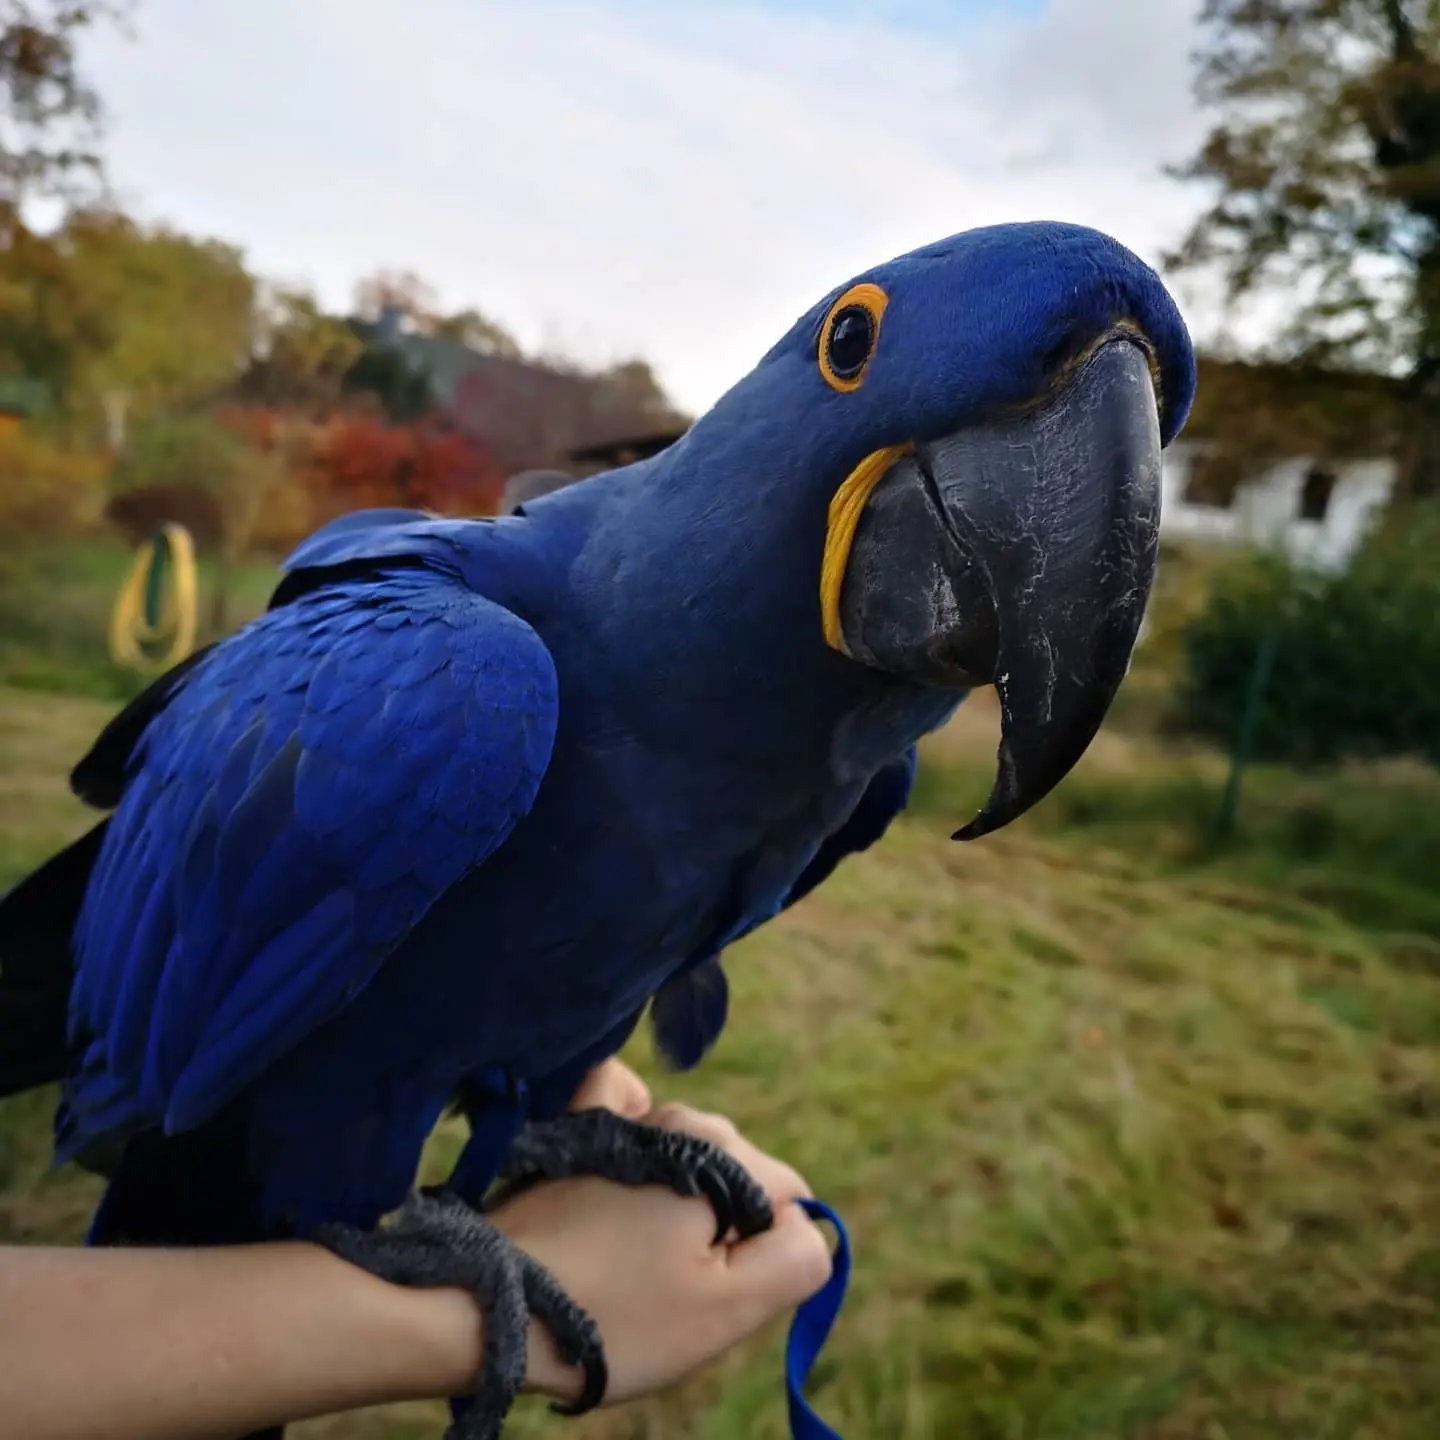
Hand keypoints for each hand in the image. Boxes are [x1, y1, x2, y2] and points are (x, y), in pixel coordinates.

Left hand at [495, 1060, 833, 1406]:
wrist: (487, 1305)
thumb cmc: (615, 1315)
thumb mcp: (726, 1308)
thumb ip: (794, 1258)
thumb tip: (807, 1222)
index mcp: (722, 1153)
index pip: (788, 1200)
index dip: (762, 1256)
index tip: (708, 1291)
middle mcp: (675, 1116)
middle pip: (735, 1179)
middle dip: (717, 1233)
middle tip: (664, 1287)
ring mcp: (620, 1118)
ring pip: (686, 1159)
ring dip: (670, 1207)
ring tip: (622, 1259)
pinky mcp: (573, 1130)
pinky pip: (623, 1106)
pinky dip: (629, 1130)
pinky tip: (612, 1170)